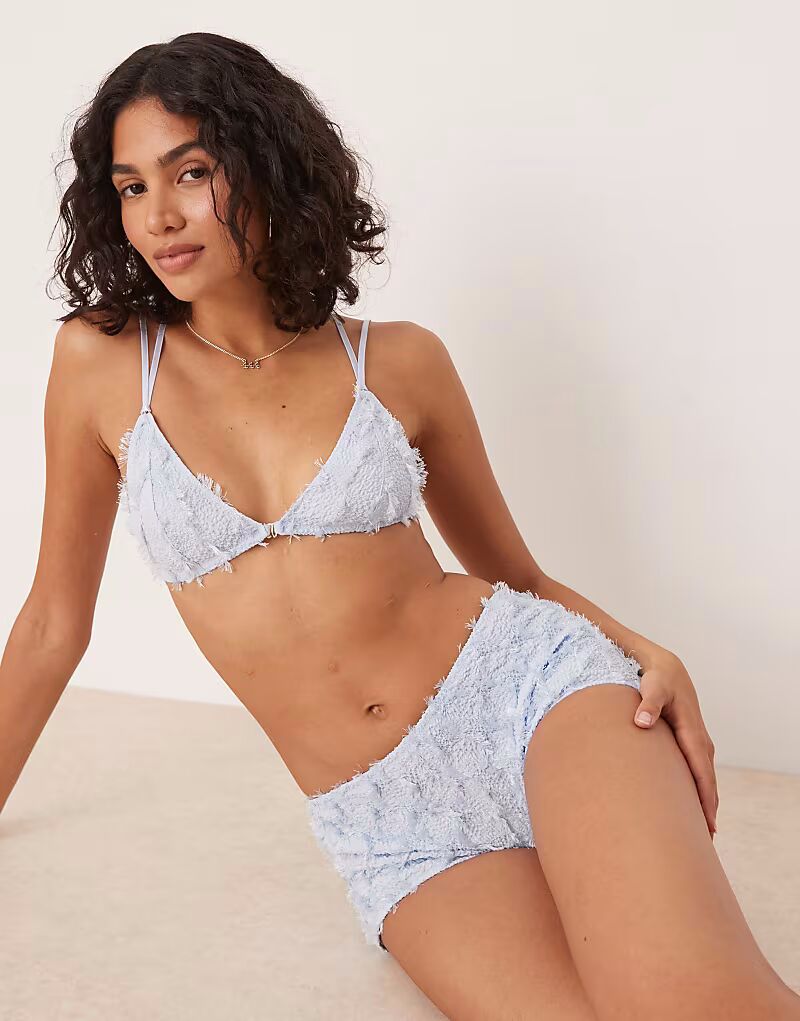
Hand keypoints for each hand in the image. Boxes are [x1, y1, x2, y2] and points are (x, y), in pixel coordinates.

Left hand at [632, 651, 717, 839]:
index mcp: (691, 731)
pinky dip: (698, 788)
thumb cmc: (656, 677)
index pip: (700, 771)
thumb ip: (647, 703)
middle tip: (706, 842)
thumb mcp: (651, 686)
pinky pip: (697, 770)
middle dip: (708, 810)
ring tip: (702, 831)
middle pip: (707, 781)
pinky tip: (691, 804)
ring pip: (704, 778)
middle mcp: (698, 739)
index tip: (706, 823)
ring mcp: (695, 740)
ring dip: (704, 802)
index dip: (704, 798)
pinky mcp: (687, 741)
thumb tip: (642, 722)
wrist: (664, 666)